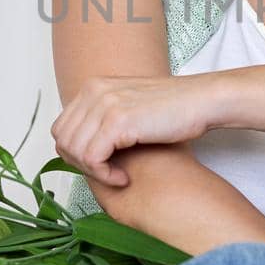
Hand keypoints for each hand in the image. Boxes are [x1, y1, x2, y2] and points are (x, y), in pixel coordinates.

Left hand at [50, 73, 218, 186]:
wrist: (202, 101)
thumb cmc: (174, 110)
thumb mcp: (130, 106)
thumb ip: (104, 118)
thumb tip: (82, 146)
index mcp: (93, 86)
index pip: (61, 128)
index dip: (76, 153)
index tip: (101, 165)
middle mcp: (94, 91)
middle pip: (63, 140)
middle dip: (82, 165)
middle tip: (108, 174)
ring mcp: (104, 104)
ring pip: (74, 151)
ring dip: (94, 173)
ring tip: (119, 177)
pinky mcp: (117, 121)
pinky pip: (92, 159)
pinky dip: (104, 176)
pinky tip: (123, 179)